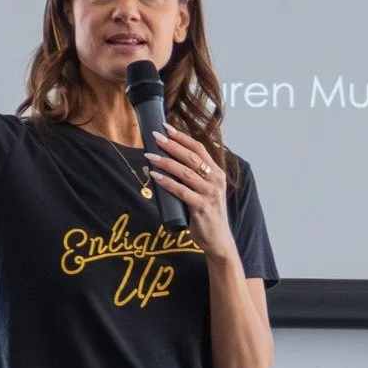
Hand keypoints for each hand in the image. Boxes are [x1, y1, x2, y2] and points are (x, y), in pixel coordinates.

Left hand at [145, 125, 233, 258]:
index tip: (166, 127)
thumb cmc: (206, 214)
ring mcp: (209, 194)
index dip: (182, 137)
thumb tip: (158, 165)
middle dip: (172, 145)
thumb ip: (187, 179)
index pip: (199, 149)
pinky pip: (182, 192)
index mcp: (217, 173)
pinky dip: (167, 183)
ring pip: (186, 173)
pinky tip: (155, 176)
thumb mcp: (202, 191)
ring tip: (150, 156)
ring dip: (166, 163)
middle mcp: (215, 180)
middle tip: (155, 137)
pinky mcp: (201, 208)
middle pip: (191, 157)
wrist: (218, 240)